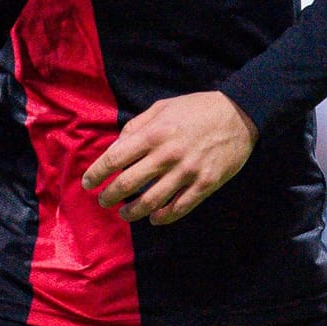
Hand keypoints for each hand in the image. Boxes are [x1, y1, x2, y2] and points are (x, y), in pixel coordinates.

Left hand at [80, 91, 258, 225]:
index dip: (97, 173)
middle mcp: (167, 155)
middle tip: (103, 200)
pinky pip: (180, 207)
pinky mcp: (205, 184)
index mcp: (153, 134)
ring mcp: (187, 172)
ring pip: (152, 201)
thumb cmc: (196, 108)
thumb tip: (116, 147)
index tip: (88, 183)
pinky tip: (154, 218)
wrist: (239, 114)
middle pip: (128, 183)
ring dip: (133, 211)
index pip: (115, 158)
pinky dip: (164, 217)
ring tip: (125, 213)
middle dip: (110, 196)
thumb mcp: (161, 107)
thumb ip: (136, 127)